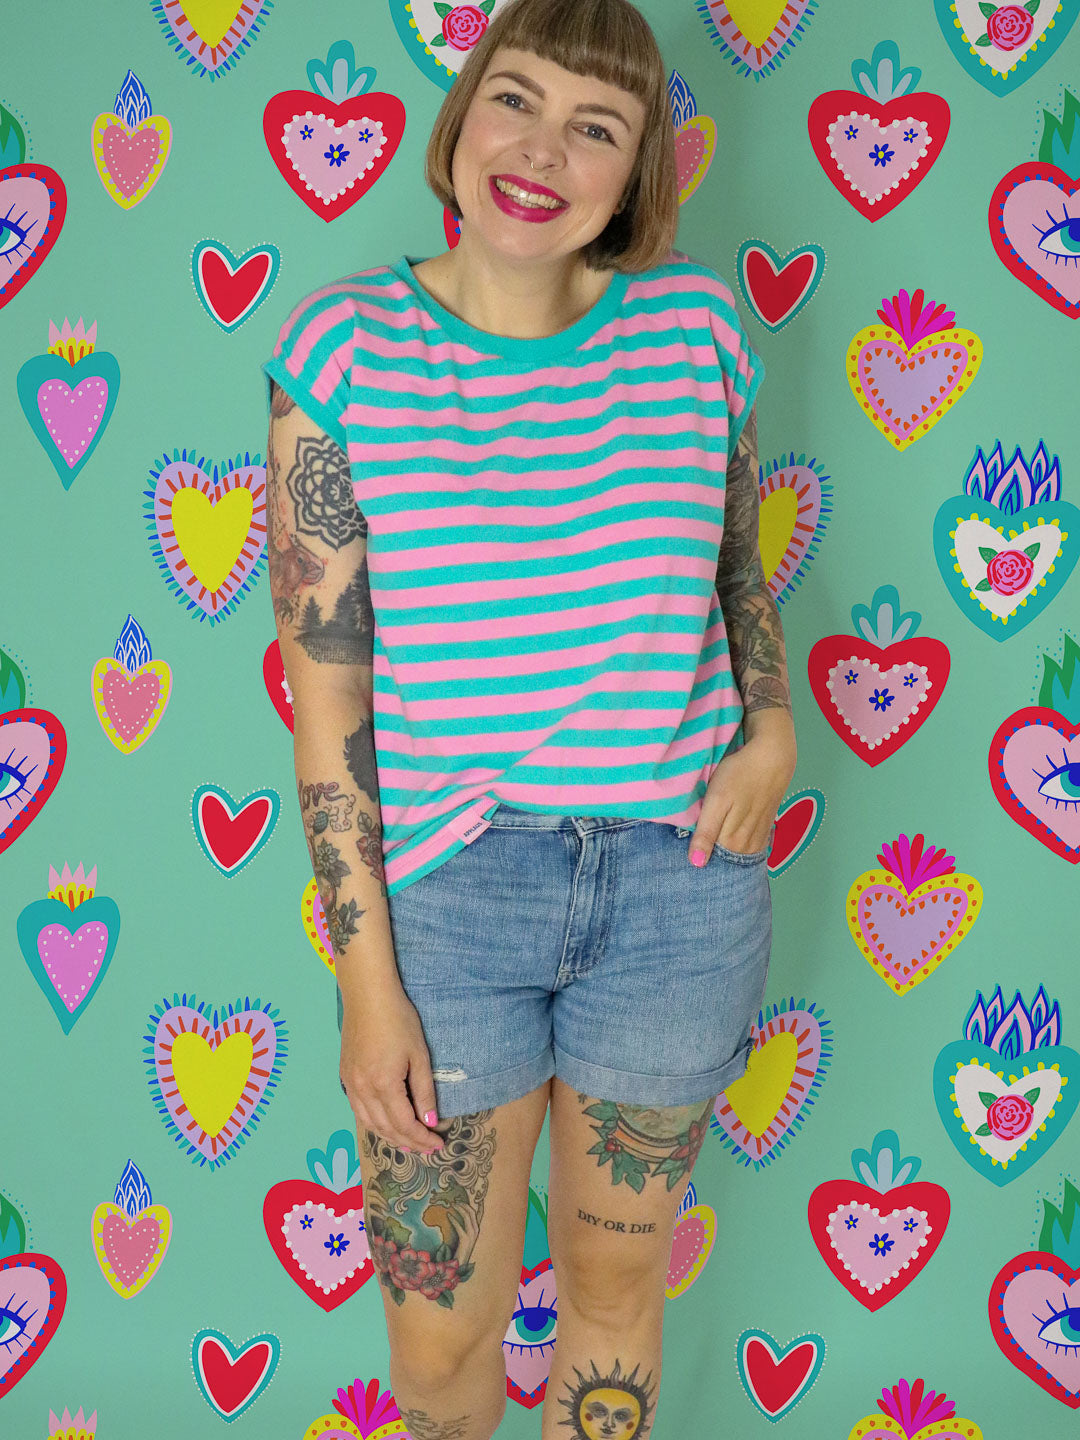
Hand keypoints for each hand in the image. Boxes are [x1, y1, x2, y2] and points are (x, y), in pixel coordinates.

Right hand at [339, 976, 453, 1153]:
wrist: (368, 996)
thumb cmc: (398, 1020)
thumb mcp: (419, 1055)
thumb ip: (424, 1091)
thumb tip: (430, 1121)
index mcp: (383, 1085)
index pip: (404, 1124)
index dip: (422, 1138)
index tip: (438, 1144)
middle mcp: (362, 1090)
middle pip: (386, 1129)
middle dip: (409, 1142)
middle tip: (428, 1149)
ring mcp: (350, 1084)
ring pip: (369, 1124)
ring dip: (390, 1137)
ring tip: (409, 1144)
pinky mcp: (345, 1076)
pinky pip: (358, 1111)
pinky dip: (373, 1124)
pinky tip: (385, 1126)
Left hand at [688, 730, 795, 861]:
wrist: (772, 758)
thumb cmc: (739, 775)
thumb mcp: (716, 801)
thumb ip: (706, 832)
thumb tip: (697, 863)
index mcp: (732, 840)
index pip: (712, 862)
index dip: (699, 860)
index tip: (688, 860)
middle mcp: (747, 842)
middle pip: (727, 860)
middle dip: (714, 860)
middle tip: (698, 856)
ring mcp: (759, 834)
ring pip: (741, 854)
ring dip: (729, 856)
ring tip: (715, 851)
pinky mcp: (766, 825)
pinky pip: (754, 846)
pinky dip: (744, 849)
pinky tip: (737, 846)